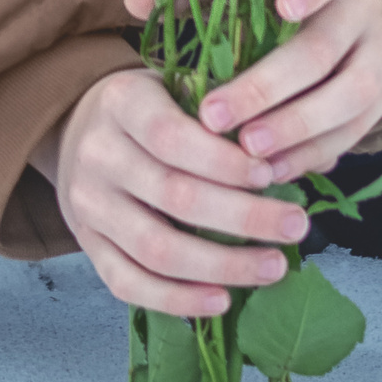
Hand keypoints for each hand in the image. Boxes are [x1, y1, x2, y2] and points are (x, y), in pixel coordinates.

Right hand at [26, 0, 381, 317]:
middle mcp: (98, 152)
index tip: (272, 173)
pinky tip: (224, 298)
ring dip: (222, 265)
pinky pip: (129, 283)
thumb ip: (222, 105)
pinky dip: (178, 299)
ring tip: (276, 266)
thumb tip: (304, 143)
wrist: (78, 129)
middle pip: (173, 195)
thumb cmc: (151, 106)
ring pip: (155, 247)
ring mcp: (88, 204)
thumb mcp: (174, 82)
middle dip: (244, 216)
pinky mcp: (86, 245)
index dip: (225, 161)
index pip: (172, 135)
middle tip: (297, 225)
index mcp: (121, 100)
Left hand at [187, 0, 381, 181]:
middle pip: (324, 48)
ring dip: (295, 128)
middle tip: (216, 117)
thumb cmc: (282, 5)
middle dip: (268, 87)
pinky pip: (354, 133)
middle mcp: (365, 10)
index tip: (282, 5)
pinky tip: (275, 170)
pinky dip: (313, 153)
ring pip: (348, 97)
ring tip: (247, 151)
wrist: (356, 30)